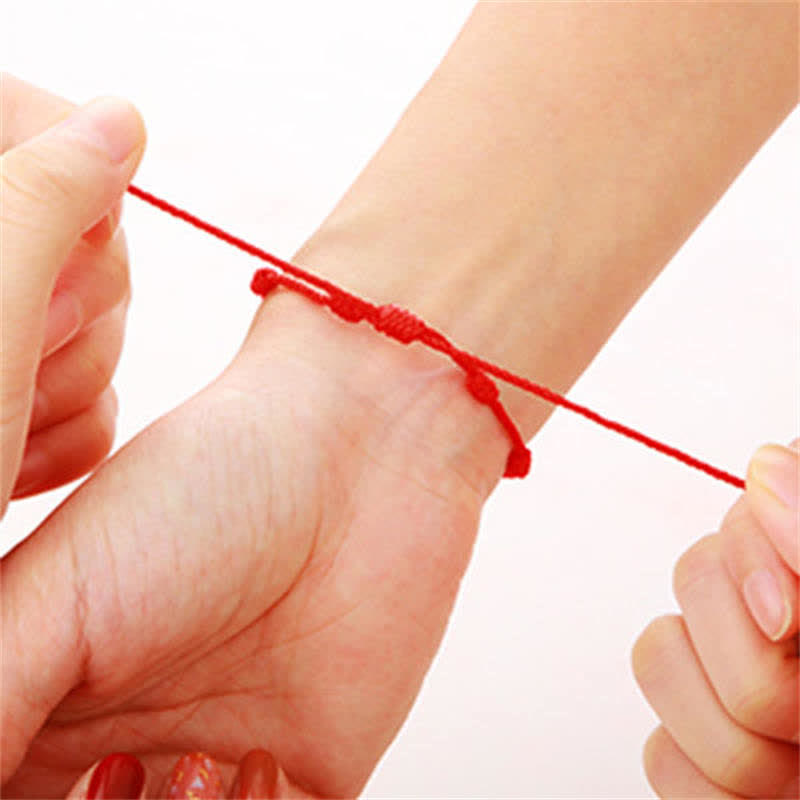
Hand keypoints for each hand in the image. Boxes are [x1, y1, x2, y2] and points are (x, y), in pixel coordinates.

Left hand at [0, 75, 144, 511]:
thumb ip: (45, 198)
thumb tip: (122, 117)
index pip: (42, 122)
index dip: (69, 194)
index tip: (38, 278)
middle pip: (91, 236)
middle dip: (67, 317)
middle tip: (9, 372)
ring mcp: (4, 331)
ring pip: (103, 323)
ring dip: (64, 390)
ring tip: (0, 436)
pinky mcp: (18, 394)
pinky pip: (95, 389)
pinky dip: (65, 436)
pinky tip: (13, 463)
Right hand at [1, 288, 504, 796]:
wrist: (359, 455)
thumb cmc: (205, 484)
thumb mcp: (58, 592)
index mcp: (38, 708)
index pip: (1, 795)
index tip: (64, 773)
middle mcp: (122, 750)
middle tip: (118, 771)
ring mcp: (214, 769)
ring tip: (195, 764)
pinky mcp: (306, 779)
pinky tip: (262, 757)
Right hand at [633, 441, 798, 797]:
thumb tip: (766, 466)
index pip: (753, 499)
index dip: (756, 555)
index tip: (793, 626)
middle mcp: (774, 606)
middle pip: (692, 575)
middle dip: (759, 674)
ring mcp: (729, 675)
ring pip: (657, 657)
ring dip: (739, 743)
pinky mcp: (698, 746)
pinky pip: (659, 750)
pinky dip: (710, 791)